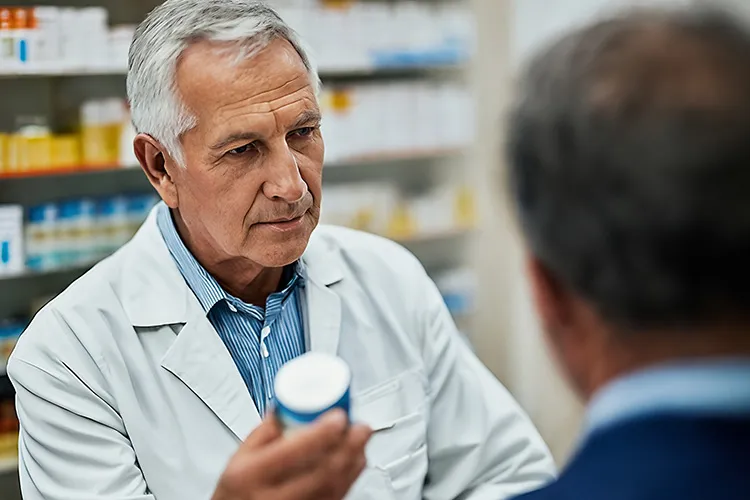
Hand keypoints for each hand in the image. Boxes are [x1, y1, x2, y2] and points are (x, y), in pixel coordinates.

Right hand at [212, 410, 371, 499]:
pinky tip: (354, 461)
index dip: (322, 433)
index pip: (294, 452)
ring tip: (361, 439)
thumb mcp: (241, 456)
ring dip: (354, 460)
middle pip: (322, 471)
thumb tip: (290, 403)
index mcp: (253, 474)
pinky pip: (336, 497)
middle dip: (349, 445)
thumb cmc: (237, 490)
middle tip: (360, 426)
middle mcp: (273, 497)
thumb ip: (266, 429)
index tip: (339, 416)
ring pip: (334, 487)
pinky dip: (350, 477)